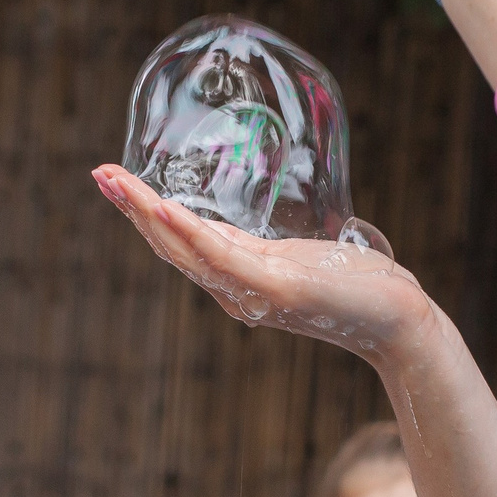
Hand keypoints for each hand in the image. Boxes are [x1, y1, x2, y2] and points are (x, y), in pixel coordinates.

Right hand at [92, 166, 435, 367]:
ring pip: (187, 249)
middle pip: (171, 246)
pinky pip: (224, 257)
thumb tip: (229, 232)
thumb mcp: (297, 261)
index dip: (144, 213)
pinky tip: (166, 209)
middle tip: (98, 173)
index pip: (180, 243)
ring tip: (117, 183)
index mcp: (238, 280)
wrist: (399, 322)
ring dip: (148, 215)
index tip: (114, 180)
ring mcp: (253, 293)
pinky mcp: (277, 290)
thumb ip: (262, 251)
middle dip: (132, 209)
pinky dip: (190, 233)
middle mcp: (235, 292)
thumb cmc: (357, 287)